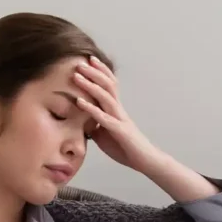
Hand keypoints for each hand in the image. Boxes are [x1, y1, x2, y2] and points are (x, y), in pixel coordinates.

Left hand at [73, 57, 156, 171]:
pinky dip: (90, 108)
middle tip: (79, 63)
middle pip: (107, 85)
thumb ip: (95, 125)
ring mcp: (120, 119)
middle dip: (93, 72)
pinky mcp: (120, 131)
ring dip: (90, 85)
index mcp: (116, 110)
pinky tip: (79, 102)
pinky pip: (103, 117)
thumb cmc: (126, 148)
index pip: (109, 85)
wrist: (144, 161)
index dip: (100, 71)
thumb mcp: (105, 134)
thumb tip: (81, 120)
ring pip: (105, 96)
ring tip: (76, 76)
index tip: (88, 60)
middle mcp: (119, 110)